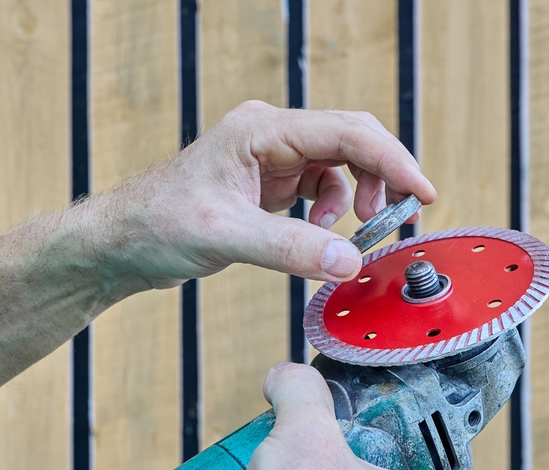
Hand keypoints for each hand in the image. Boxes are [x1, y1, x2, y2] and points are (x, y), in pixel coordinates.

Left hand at [86, 101, 436, 290]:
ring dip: (358, 199)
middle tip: (402, 217)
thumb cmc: (158, 225)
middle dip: (383, 177)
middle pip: (351, 141)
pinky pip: (323, 188)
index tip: (424, 192)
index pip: (345, 133)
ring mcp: (272, 157)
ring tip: (350, 234)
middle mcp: (271, 135)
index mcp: (261, 130)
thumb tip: (350, 261)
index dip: (393, 161)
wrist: (124, 242)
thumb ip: (290, 248)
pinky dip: (333, 212)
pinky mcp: (271, 182)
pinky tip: (318, 235)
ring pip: (342, 166)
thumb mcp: (225, 236)